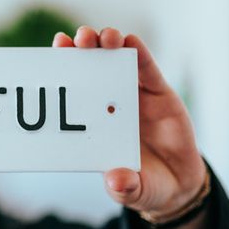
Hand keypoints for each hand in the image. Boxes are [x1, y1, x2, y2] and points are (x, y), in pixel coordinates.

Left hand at [53, 27, 206, 216]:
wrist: (177, 182)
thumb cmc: (143, 184)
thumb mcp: (133, 190)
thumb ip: (125, 187)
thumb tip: (117, 182)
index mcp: (92, 123)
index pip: (72, 92)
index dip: (61, 71)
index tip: (51, 54)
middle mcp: (108, 104)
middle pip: (89, 68)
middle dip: (80, 49)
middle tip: (74, 40)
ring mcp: (132, 95)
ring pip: (115, 61)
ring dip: (105, 44)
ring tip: (100, 37)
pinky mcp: (158, 92)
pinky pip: (147, 68)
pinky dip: (138, 52)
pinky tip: (129, 41)